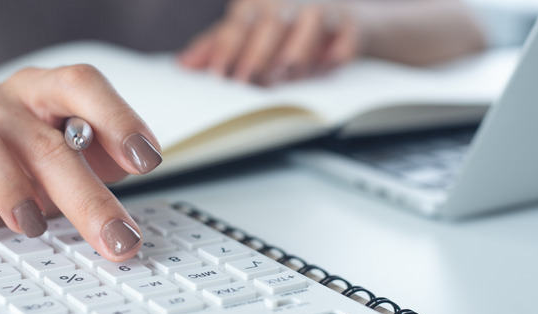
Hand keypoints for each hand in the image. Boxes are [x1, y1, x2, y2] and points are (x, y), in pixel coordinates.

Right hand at [0, 65, 161, 260]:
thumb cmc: (18, 175)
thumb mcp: (67, 173)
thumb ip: (99, 177)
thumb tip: (128, 220)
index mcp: (46, 96)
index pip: (83, 85)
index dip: (118, 118)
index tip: (147, 160)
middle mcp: (1, 103)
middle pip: (44, 137)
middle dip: (87, 197)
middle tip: (115, 238)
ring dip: (6, 182)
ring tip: (31, 226)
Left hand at [179, 0, 366, 85]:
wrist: (341, 16)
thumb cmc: (286, 25)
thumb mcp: (248, 32)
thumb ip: (218, 46)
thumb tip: (185, 65)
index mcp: (260, 2)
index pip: (240, 23)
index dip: (228, 47)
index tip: (218, 73)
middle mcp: (290, 1)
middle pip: (272, 24)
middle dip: (258, 54)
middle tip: (246, 81)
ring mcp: (323, 9)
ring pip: (310, 26)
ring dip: (297, 52)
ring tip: (283, 74)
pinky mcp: (353, 24)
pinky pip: (345, 41)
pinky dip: (336, 54)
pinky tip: (325, 67)